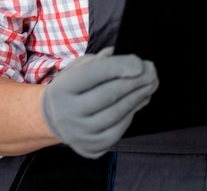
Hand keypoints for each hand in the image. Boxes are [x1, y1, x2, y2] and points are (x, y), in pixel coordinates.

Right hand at [41, 48, 158, 157]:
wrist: (55, 117)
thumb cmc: (72, 85)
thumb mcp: (79, 67)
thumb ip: (100, 60)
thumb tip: (126, 59)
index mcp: (62, 88)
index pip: (93, 74)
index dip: (119, 67)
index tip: (140, 62)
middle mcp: (66, 113)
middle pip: (107, 95)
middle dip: (134, 82)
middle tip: (152, 72)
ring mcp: (77, 133)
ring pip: (115, 114)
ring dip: (137, 97)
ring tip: (150, 85)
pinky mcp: (89, 147)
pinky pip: (116, 131)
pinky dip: (130, 114)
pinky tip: (139, 101)